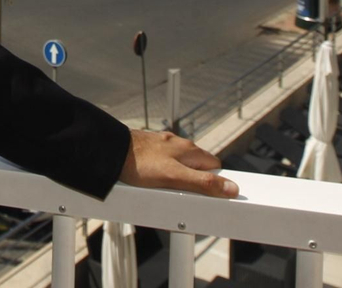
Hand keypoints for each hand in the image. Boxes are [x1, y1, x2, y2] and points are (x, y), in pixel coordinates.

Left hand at [119, 130, 238, 197]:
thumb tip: (231, 188)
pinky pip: (163, 165)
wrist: (110, 150)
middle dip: (194, 183)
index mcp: (190, 150)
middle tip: (182, 195)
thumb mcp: (176, 178)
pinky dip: (161, 175)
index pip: (215, 167)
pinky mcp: (150, 149)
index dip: (213, 182)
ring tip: (163, 191)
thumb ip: (203, 184)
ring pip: (179, 166)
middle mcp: (179, 145)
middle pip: (197, 167)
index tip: (207, 195)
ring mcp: (163, 146)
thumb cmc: (140, 163)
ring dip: (176, 180)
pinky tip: (151, 183)